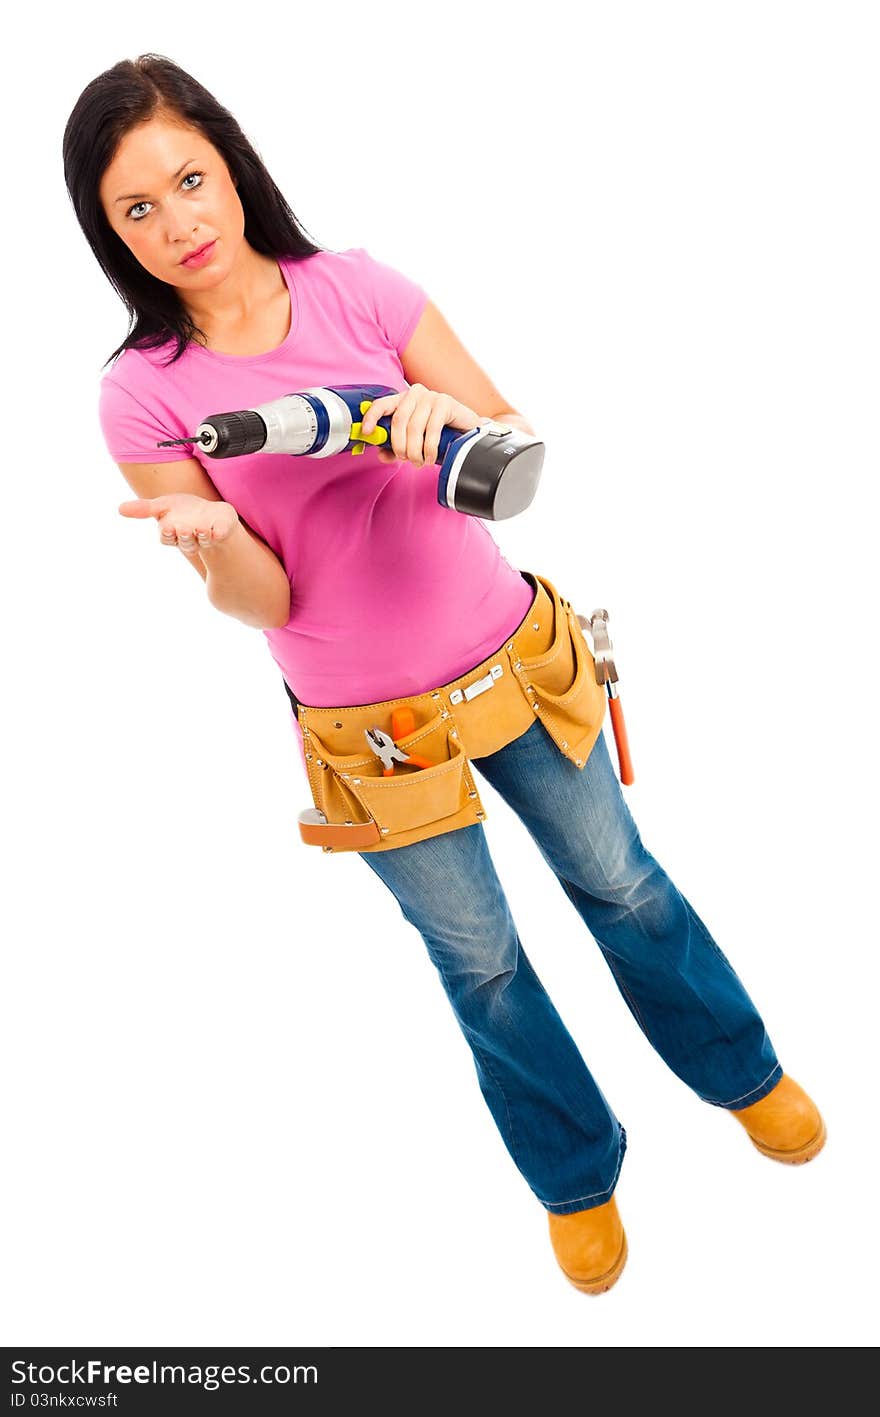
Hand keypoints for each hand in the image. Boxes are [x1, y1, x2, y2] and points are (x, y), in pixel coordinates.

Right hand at [118, 493, 239, 558]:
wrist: (211, 513)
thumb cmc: (183, 511)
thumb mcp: (162, 506)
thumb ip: (144, 509)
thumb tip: (119, 509)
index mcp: (172, 533)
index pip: (167, 538)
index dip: (167, 534)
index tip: (167, 527)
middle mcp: (188, 539)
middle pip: (184, 542)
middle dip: (183, 536)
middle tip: (182, 528)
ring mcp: (204, 538)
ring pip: (201, 542)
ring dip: (201, 536)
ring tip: (201, 529)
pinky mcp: (219, 533)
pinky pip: (218, 536)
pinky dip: (217, 533)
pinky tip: (215, 529)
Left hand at [359, 384, 482, 466]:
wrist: (467, 430)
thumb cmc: (438, 434)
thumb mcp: (413, 442)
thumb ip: (395, 448)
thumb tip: (381, 455)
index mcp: (403, 399)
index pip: (382, 404)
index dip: (371, 417)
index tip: (366, 433)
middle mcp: (415, 394)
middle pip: (398, 420)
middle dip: (399, 445)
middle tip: (405, 459)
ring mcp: (431, 396)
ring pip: (414, 427)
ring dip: (415, 450)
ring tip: (419, 462)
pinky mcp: (445, 403)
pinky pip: (432, 429)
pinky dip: (429, 448)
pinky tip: (431, 457)